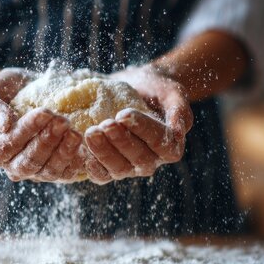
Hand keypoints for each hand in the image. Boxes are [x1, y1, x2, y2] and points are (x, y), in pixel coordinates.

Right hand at [0, 68, 83, 182]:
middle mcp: (13, 165)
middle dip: (47, 141)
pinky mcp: (57, 171)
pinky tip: (84, 147)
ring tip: (75, 133)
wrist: (35, 93)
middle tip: (63, 121)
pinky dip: (75, 162)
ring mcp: (36, 171)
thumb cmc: (11, 90)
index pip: (6, 147)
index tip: (44, 112)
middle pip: (28, 162)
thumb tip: (3, 124)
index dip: (25, 131)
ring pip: (48, 171)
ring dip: (63, 153)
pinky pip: (66, 174)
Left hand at [83, 65, 193, 183]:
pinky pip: (102, 175)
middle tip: (105, 124)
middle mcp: (151, 160)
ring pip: (119, 169)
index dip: (143, 130)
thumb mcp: (173, 92)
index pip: (160, 142)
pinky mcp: (109, 166)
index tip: (124, 114)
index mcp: (171, 146)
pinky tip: (84, 155)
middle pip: (139, 159)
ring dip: (104, 153)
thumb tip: (179, 130)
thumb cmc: (156, 88)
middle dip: (121, 142)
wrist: (135, 87)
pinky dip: (93, 168)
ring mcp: (130, 166)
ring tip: (91, 133)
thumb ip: (179, 109)